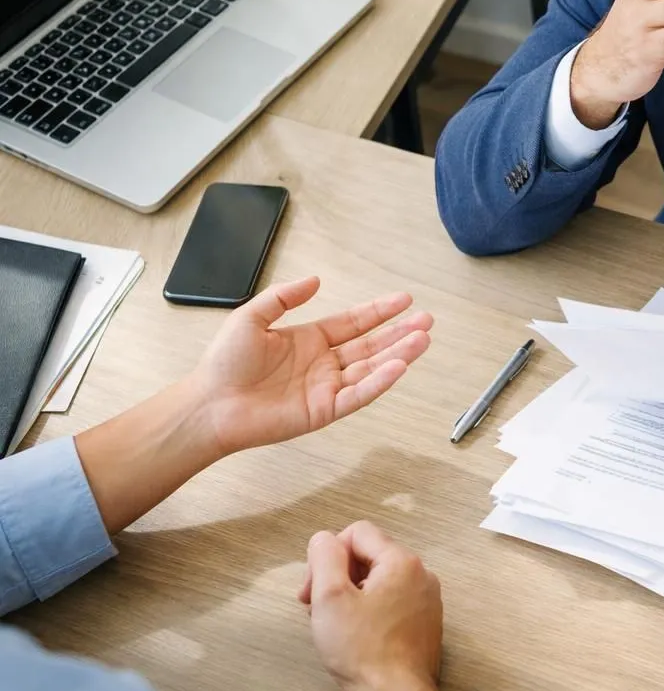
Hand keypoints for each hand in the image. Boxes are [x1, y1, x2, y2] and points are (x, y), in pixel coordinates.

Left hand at [191, 276, 432, 456]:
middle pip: (371, 345)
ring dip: (398, 354)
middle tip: (427, 320)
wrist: (210, 404)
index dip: (379, 311)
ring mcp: (326, 388)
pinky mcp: (324, 411)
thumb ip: (284, 297)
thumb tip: (316, 280)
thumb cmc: (224, 363)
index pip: (354, 323)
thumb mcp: (251, 316)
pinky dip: (380, 382)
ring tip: (423, 340)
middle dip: (400, 333)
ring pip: (372, 369)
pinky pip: (358, 395)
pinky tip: (398, 367)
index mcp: (310, 340)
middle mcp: (324, 364)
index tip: (404, 300)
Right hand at [301, 521, 444, 690]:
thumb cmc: (361, 648)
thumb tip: (325, 539)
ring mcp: (425, 601)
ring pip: (377, 583)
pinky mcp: (422, 625)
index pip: (358, 533)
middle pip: (369, 557)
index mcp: (402, 562)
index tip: (311, 589)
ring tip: (331, 626)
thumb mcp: (331, 596)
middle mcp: (421, 576)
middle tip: (314, 608)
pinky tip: (352, 637)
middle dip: (337, 577)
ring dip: (349, 596)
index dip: (327, 554)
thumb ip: (325, 557)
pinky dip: (367, 613)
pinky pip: (389, 605)